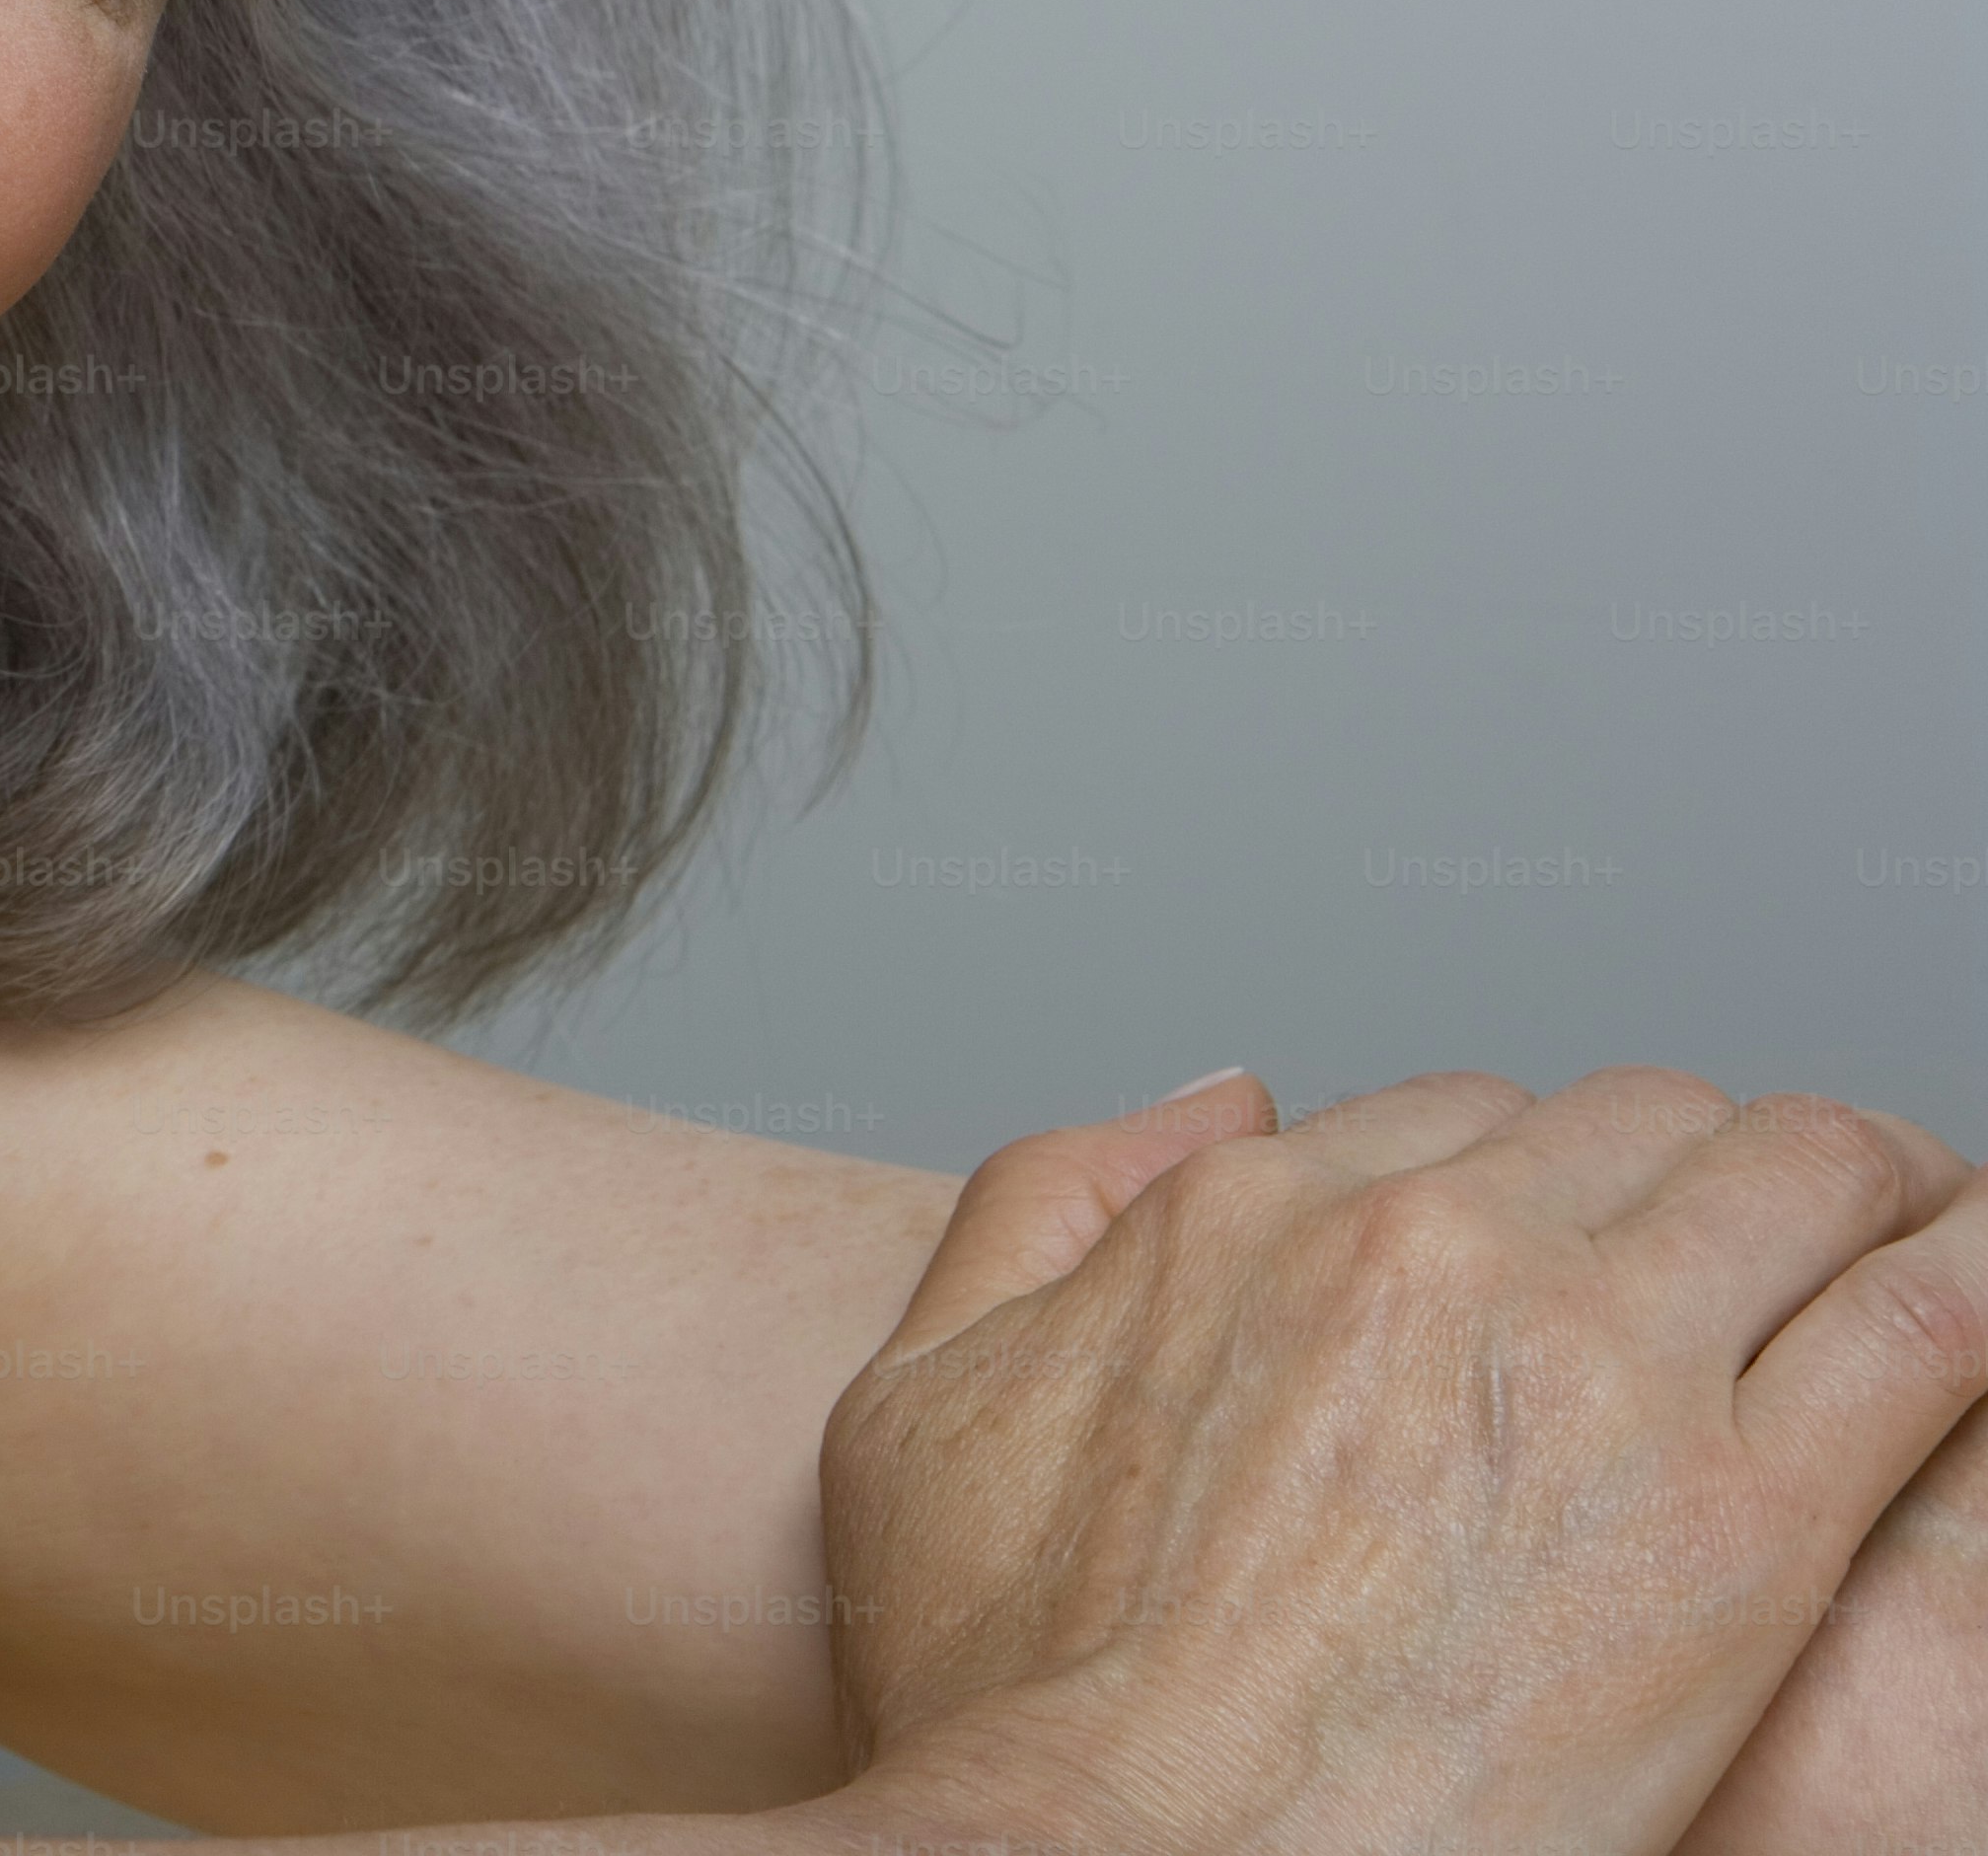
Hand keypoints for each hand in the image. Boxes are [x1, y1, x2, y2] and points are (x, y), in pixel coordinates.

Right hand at [810, 1062, 1987, 1855]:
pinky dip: (1978, 1273)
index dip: (1527, 1181)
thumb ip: (1036, 1208)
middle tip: (1755, 1245)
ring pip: (1804, 1171)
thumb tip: (1214, 1099)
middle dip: (1699, 1171)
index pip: (1457, 1111)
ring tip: (1914, 1234)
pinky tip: (1987, 1283)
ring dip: (1868, 1189)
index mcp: (1245, 1216)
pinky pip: (1927, 1316)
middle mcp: (1426, 1248)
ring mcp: (1598, 1364)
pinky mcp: (1745, 1511)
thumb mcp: (919, 1410)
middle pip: (1638, 1118)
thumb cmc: (1021, 1701)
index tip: (1573, 1252)